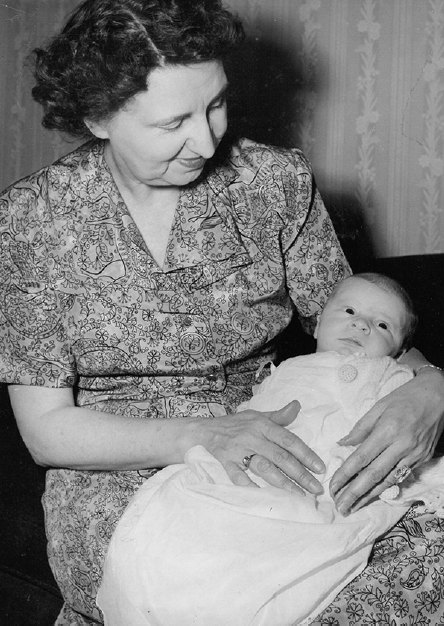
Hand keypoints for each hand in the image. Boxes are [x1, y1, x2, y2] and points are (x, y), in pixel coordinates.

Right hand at [201, 400, 324, 494]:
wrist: (202, 431)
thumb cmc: (234, 424)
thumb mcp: (256, 416)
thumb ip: (279, 416)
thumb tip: (297, 405)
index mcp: (262, 425)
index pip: (289, 440)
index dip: (306, 454)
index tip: (320, 468)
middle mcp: (252, 437)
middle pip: (280, 457)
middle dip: (300, 474)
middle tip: (316, 488)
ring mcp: (238, 450)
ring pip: (264, 468)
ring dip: (283, 483)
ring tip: (299, 495)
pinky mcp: (225, 462)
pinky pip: (239, 477)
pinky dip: (251, 487)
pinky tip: (265, 496)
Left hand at [330, 368, 443, 514]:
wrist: (438, 395)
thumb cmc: (405, 397)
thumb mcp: (379, 406)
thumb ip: (360, 428)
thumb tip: (342, 444)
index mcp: (387, 430)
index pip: (361, 458)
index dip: (345, 474)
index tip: (333, 487)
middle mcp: (401, 445)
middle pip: (374, 475)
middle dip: (355, 493)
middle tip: (340, 507)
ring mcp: (414, 454)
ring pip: (388, 480)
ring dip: (369, 496)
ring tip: (353, 507)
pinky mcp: (422, 459)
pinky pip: (400, 476)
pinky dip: (385, 487)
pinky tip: (373, 494)